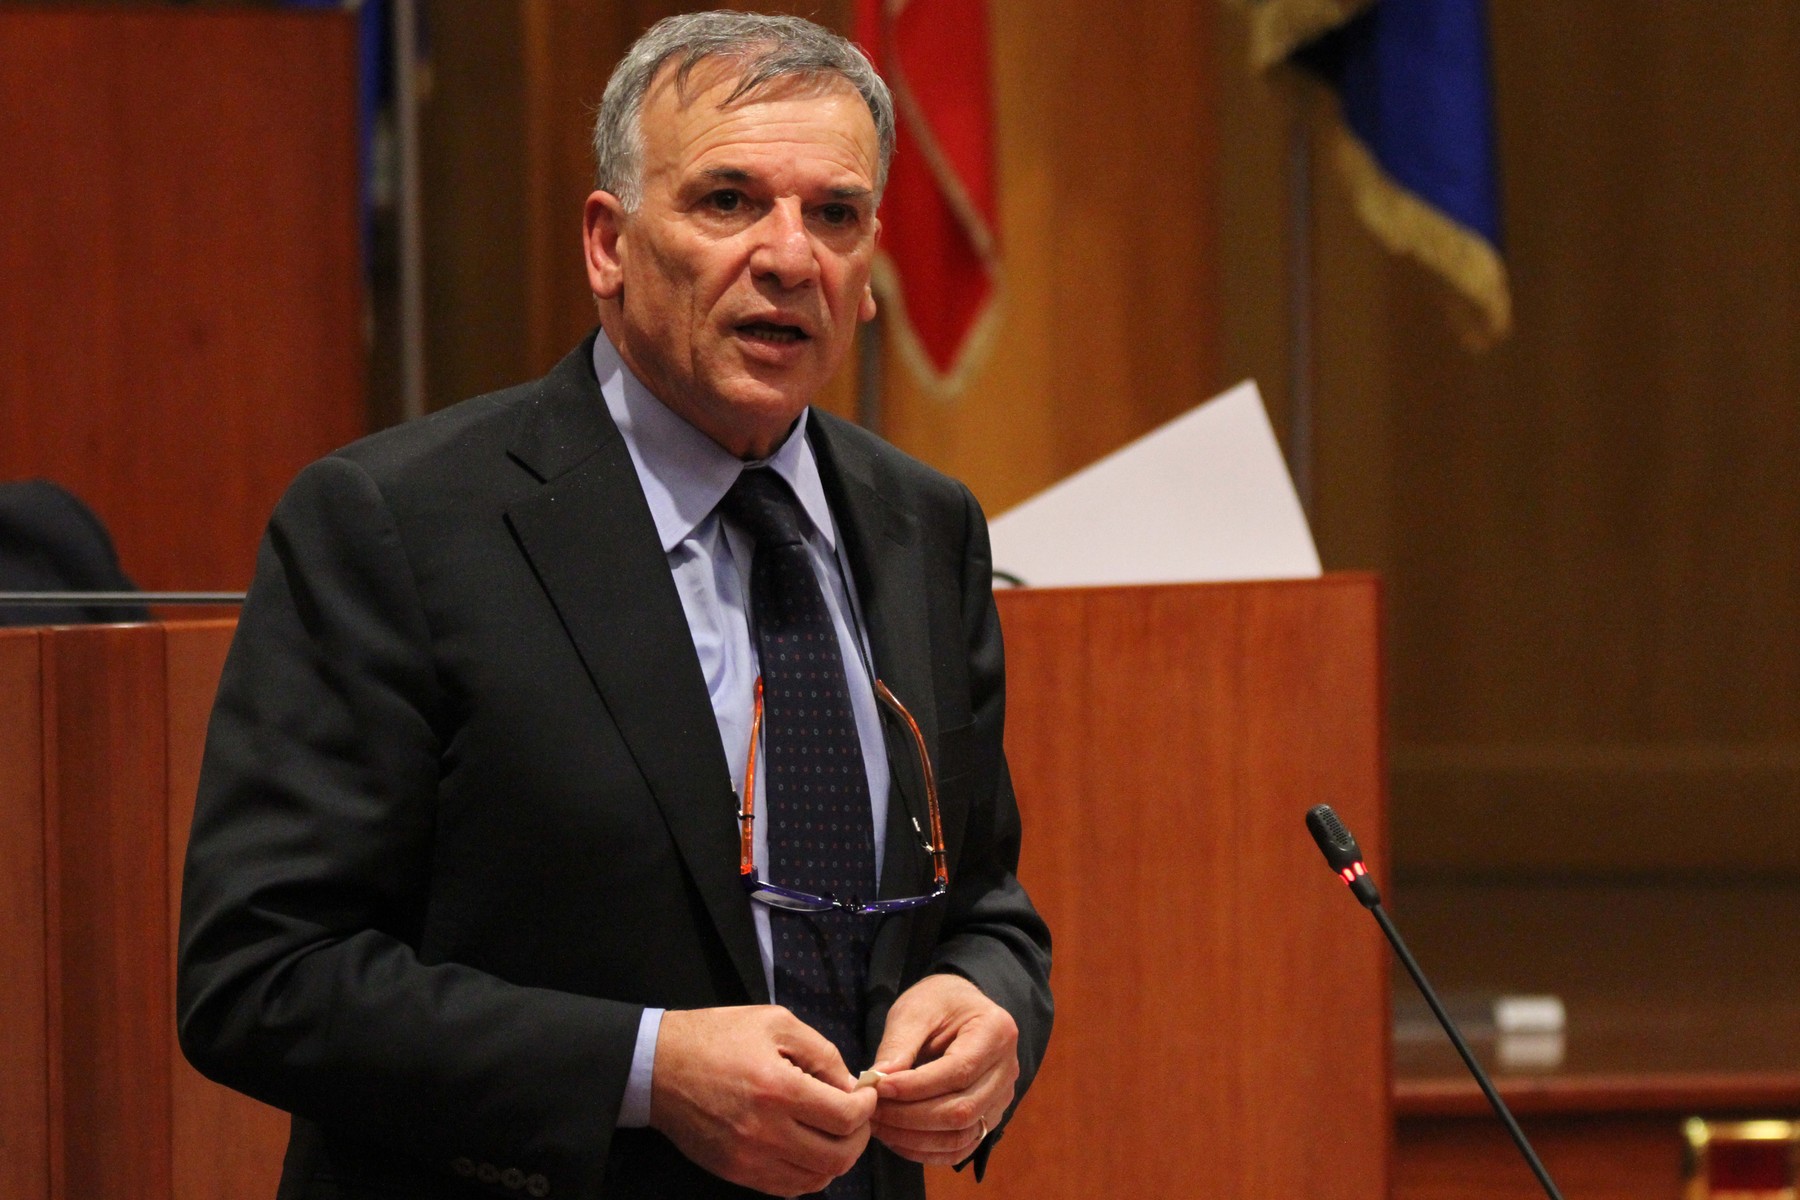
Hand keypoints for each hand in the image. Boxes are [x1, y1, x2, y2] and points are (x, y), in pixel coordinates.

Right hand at [649, 1005, 876, 1195]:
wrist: (658, 1066)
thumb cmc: (717, 1036)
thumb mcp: (775, 1023)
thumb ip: (821, 1053)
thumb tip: (850, 1086)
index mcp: (778, 1089)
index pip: (846, 1117)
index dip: (867, 1106)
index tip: (865, 1094)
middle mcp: (765, 1132)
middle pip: (838, 1156)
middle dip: (859, 1136)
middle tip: (856, 1116)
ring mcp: (749, 1158)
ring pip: (816, 1179)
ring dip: (836, 1158)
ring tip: (834, 1133)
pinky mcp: (735, 1172)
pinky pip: (788, 1188)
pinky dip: (809, 1174)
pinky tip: (807, 1149)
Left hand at [868, 974, 1019, 1165]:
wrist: (960, 1007)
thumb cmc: (938, 1002)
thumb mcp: (915, 1010)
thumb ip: (899, 1046)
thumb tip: (877, 1084)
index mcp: (996, 1032)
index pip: (958, 1071)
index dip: (915, 1087)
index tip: (879, 1089)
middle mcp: (1008, 1069)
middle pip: (962, 1109)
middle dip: (910, 1117)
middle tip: (872, 1111)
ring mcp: (1003, 1098)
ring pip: (962, 1134)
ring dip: (915, 1138)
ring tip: (879, 1125)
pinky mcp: (989, 1118)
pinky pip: (961, 1147)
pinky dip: (927, 1151)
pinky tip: (897, 1139)